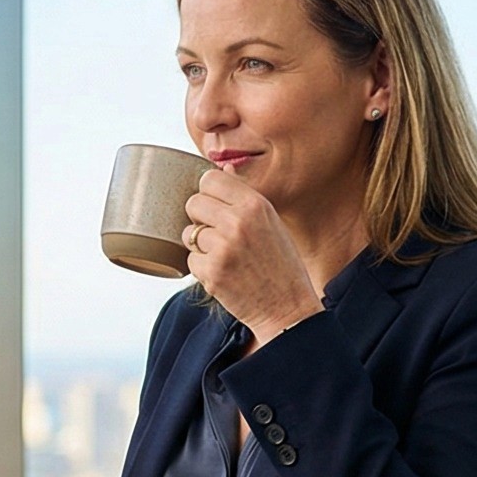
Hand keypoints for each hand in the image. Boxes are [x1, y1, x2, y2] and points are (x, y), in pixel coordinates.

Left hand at [183, 169, 323, 344]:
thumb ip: (246, 198)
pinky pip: (190, 260)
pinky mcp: (212, 273)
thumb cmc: (281, 265)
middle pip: (193, 203)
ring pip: (189, 233)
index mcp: (255, 204)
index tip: (217, 207)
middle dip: (200, 218)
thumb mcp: (273, 222)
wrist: (287, 308)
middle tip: (218, 235)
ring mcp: (223, 248)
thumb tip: (223, 168)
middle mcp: (238, 222)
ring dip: (200, 246)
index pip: (210, 179)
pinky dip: (202, 268)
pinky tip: (224, 274)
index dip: (209, 194)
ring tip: (225, 257)